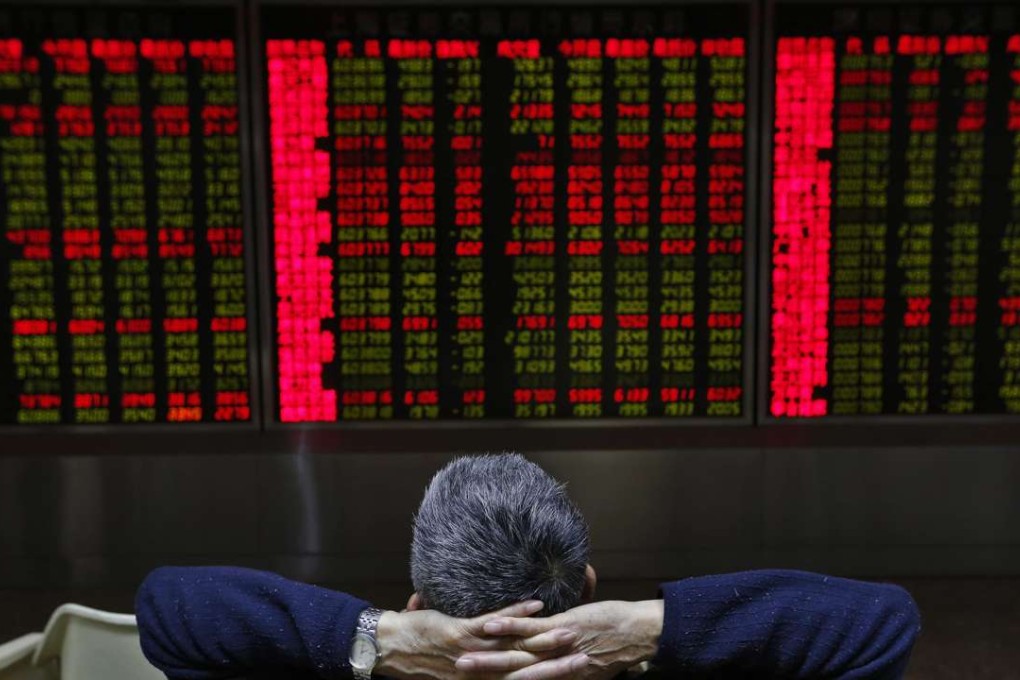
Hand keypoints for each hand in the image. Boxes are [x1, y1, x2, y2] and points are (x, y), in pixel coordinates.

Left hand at [375, 600, 589, 679]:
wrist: (388, 649)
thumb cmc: (419, 656)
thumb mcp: (453, 670)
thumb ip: (477, 660)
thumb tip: (495, 652)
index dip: (553, 679)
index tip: (578, 674)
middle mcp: (483, 671)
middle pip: (529, 669)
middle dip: (561, 664)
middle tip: (588, 658)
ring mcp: (473, 651)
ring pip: (517, 648)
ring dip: (547, 638)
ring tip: (573, 632)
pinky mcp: (461, 631)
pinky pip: (494, 622)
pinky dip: (518, 613)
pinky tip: (538, 605)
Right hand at [455, 600, 663, 679]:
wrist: (639, 639)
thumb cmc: (614, 650)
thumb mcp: (587, 671)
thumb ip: (567, 671)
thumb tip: (553, 672)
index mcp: (556, 678)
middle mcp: (552, 668)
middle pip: (508, 676)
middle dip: (479, 676)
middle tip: (454, 674)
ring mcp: (555, 648)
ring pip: (513, 654)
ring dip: (485, 657)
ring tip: (460, 657)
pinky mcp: (562, 628)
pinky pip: (530, 630)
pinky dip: (508, 626)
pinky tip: (488, 627)